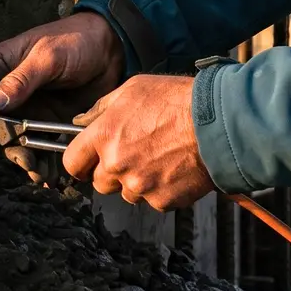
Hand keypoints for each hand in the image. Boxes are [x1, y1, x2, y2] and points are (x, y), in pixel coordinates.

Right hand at [0, 12, 125, 180]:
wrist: (113, 48)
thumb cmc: (76, 40)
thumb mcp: (46, 57)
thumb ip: (19, 81)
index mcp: (1, 68)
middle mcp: (11, 91)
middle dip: (5, 148)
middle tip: (22, 161)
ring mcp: (30, 107)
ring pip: (17, 139)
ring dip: (25, 158)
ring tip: (39, 172)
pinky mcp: (49, 120)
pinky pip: (40, 143)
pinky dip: (44, 160)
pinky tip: (50, 174)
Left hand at [62, 75, 215, 211]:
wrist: (219, 123)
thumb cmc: (177, 100)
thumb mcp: (132, 90)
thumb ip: (101, 109)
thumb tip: (81, 122)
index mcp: (104, 137)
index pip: (72, 163)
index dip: (79, 163)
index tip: (86, 163)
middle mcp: (117, 165)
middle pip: (99, 183)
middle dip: (110, 173)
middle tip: (132, 156)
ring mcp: (139, 185)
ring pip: (127, 193)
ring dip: (137, 181)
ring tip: (159, 159)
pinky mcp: (162, 200)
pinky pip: (153, 200)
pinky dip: (161, 189)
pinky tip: (174, 168)